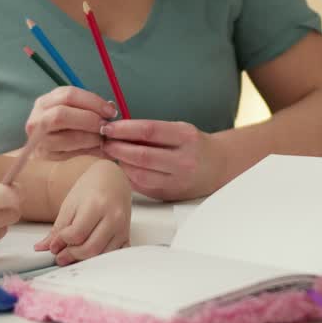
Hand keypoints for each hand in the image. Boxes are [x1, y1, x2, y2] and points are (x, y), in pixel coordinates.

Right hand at [24, 86, 117, 160]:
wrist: (42, 149)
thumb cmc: (60, 128)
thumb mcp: (70, 111)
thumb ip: (88, 108)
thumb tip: (111, 108)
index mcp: (45, 102)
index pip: (69, 94)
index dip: (93, 101)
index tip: (110, 110)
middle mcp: (37, 119)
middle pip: (62, 114)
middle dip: (90, 119)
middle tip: (105, 126)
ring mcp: (38, 140)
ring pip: (68, 137)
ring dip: (91, 137)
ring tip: (102, 139)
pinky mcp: (46, 157)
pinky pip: (71, 154)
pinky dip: (89, 151)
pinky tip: (97, 149)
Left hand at [34, 160, 130, 264]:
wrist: (112, 180)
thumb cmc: (90, 189)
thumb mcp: (70, 205)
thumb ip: (58, 229)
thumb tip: (42, 248)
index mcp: (96, 205)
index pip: (77, 234)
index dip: (62, 243)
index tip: (54, 246)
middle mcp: (113, 217)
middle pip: (91, 248)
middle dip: (72, 256)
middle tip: (60, 257)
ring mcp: (122, 228)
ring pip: (103, 255)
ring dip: (85, 260)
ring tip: (72, 255)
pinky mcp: (127, 235)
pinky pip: (114, 255)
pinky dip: (100, 259)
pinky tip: (89, 256)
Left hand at [100, 120, 225, 200]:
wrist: (218, 167)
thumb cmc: (193, 145)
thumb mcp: (179, 129)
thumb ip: (152, 130)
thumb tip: (118, 129)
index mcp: (186, 137)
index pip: (149, 131)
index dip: (124, 129)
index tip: (108, 127)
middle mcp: (184, 160)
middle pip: (142, 155)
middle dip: (117, 148)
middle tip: (104, 142)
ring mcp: (177, 180)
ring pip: (139, 174)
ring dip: (120, 163)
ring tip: (112, 154)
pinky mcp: (169, 195)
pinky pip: (142, 186)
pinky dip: (128, 176)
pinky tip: (123, 166)